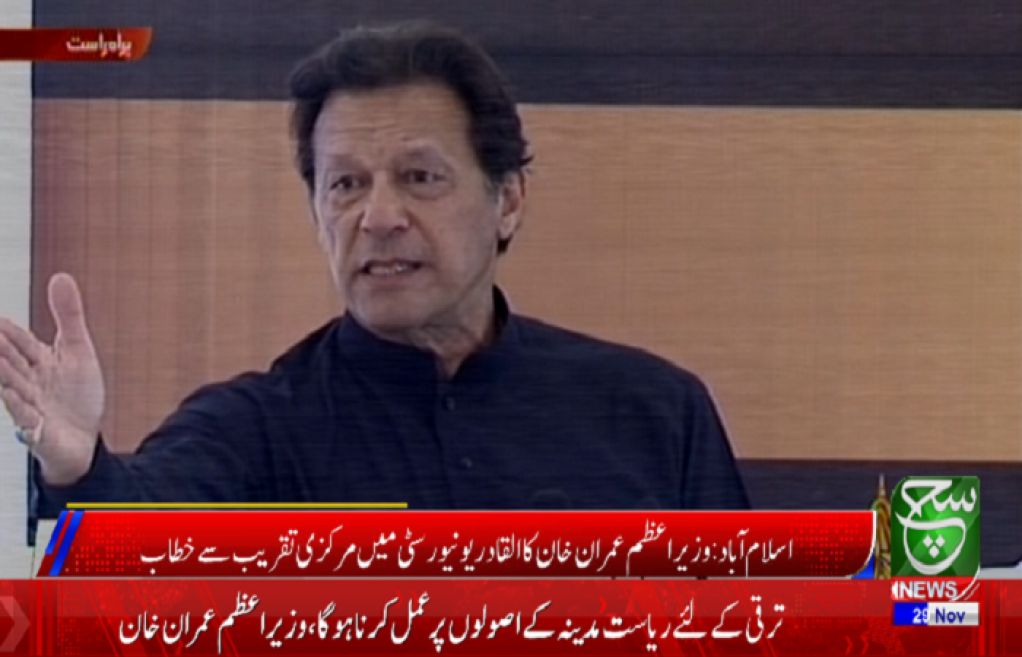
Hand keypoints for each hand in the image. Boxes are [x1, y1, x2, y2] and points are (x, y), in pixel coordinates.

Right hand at [0, 273, 104, 484]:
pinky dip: (19, 407)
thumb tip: (60, 275)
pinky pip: (26, 418)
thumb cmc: (76, 394)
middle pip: (9, 361)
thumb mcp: (78, 350)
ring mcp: (31, 405)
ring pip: (12, 386)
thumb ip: (68, 315)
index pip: (19, 340)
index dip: (7, 328)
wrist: (83, 439)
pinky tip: (12, 394)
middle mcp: (28, 381)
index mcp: (37, 360)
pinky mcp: (38, 429)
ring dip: (3, 373)